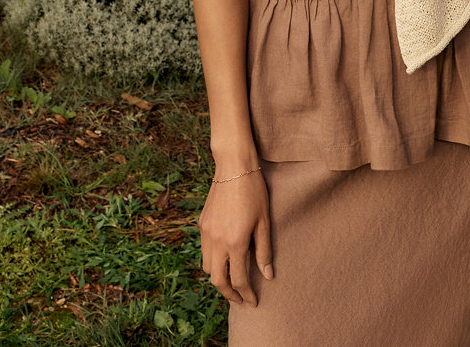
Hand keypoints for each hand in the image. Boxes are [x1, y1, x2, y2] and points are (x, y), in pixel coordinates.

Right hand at [198, 168, 273, 304]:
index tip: (253, 302)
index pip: (239, 280)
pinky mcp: (202, 224)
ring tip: (232, 280)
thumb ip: (264, 250)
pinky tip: (224, 257)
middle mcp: (217, 241)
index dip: (246, 294)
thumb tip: (268, 276)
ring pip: (207, 267)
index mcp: (235, 242)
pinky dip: (213, 260)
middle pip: (218, 280)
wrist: (234, 166)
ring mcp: (206, 233)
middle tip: (240, 299)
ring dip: (218, 278)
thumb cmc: (254, 191)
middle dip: (229, 294)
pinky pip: (204, 250)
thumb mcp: (264, 221)